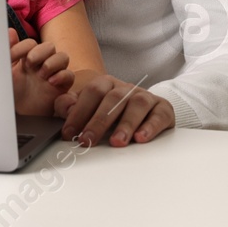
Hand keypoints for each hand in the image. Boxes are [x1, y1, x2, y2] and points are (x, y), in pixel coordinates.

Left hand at [9, 28, 74, 116]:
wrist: (18, 115)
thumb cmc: (12, 93)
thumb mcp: (5, 72)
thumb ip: (8, 53)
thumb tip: (10, 31)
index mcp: (27, 58)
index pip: (30, 43)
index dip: (22, 47)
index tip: (12, 57)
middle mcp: (42, 63)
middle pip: (49, 46)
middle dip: (40, 52)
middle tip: (29, 63)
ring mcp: (52, 74)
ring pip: (62, 57)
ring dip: (52, 62)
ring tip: (42, 74)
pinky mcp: (61, 87)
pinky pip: (69, 75)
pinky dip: (62, 75)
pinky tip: (50, 82)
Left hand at [54, 73, 174, 147]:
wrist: (146, 111)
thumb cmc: (112, 113)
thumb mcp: (87, 109)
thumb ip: (70, 106)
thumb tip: (64, 108)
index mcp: (106, 84)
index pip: (91, 92)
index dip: (78, 112)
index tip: (69, 133)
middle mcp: (126, 88)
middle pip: (113, 99)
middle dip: (98, 121)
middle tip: (88, 141)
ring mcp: (146, 97)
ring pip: (137, 104)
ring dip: (126, 124)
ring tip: (117, 142)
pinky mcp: (163, 109)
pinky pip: (159, 114)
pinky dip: (151, 127)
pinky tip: (141, 138)